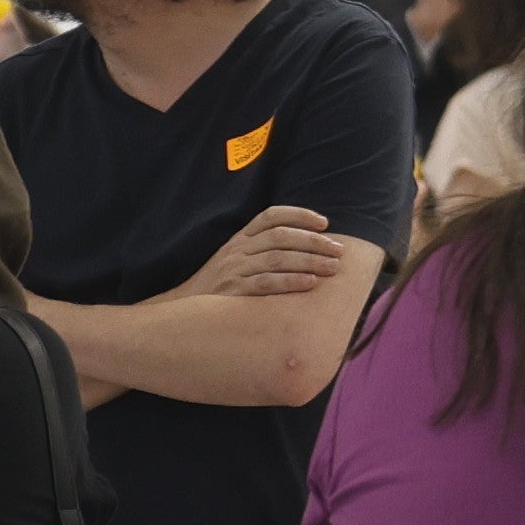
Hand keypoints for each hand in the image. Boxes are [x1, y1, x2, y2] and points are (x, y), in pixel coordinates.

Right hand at [170, 204, 349, 304]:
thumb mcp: (235, 260)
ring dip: (310, 261)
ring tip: (333, 268)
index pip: (271, 216)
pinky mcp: (234, 292)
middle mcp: (238, 250)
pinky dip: (292, 281)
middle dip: (314, 242)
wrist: (185, 310)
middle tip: (338, 251)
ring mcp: (235, 270)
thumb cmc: (220, 287)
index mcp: (240, 238)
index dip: (299, 215)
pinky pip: (268, 283)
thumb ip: (262, 250)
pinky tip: (311, 283)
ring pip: (279, 258)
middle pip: (282, 237)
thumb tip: (306, 247)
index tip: (324, 223)